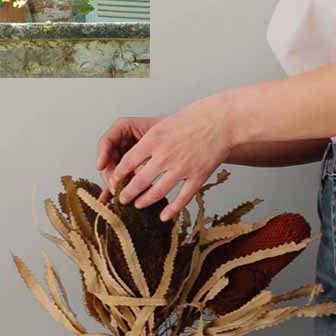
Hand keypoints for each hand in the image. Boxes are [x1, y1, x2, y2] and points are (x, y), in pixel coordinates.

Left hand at [98, 96, 234, 220]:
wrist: (221, 120)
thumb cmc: (193, 118)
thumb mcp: (164, 124)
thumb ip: (149, 142)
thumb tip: (134, 160)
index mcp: (154, 140)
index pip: (128, 162)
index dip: (119, 175)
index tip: (114, 181)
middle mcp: (165, 156)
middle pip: (139, 181)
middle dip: (128, 194)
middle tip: (122, 199)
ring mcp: (182, 168)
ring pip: (158, 192)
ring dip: (145, 201)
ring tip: (138, 205)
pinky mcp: (198, 177)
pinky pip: (182, 198)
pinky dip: (171, 210)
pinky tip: (164, 216)